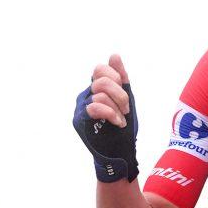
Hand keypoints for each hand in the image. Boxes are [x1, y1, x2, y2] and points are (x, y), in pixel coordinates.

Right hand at [73, 54, 139, 182]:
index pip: (101, 69)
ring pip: (100, 93)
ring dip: (117, 107)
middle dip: (120, 94)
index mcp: (96, 89)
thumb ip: (121, 78)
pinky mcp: (80, 121)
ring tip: (121, 119)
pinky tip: (117, 122)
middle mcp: (86, 96)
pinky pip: (94, 107)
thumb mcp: (127, 99)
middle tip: (126, 108)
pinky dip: (110, 113)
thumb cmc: (123, 127)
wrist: (122, 152)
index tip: (125, 90)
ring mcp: (81, 108)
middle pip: (101, 79)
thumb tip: (113, 55)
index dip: (116, 77)